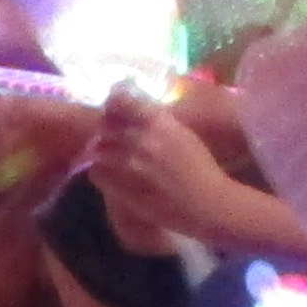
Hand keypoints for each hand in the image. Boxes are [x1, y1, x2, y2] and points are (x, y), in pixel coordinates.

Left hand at [86, 92, 233, 243]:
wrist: (209, 205)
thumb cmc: (201, 168)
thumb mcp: (183, 134)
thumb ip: (158, 120)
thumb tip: (134, 109)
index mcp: (159, 123)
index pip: (121, 101)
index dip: (113, 102)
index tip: (113, 107)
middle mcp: (142, 140)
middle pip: (105, 125)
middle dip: (106, 129)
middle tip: (110, 136)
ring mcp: (131, 166)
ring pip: (98, 149)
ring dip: (101, 151)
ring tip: (108, 156)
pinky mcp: (124, 189)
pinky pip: (97, 173)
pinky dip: (99, 171)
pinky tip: (107, 173)